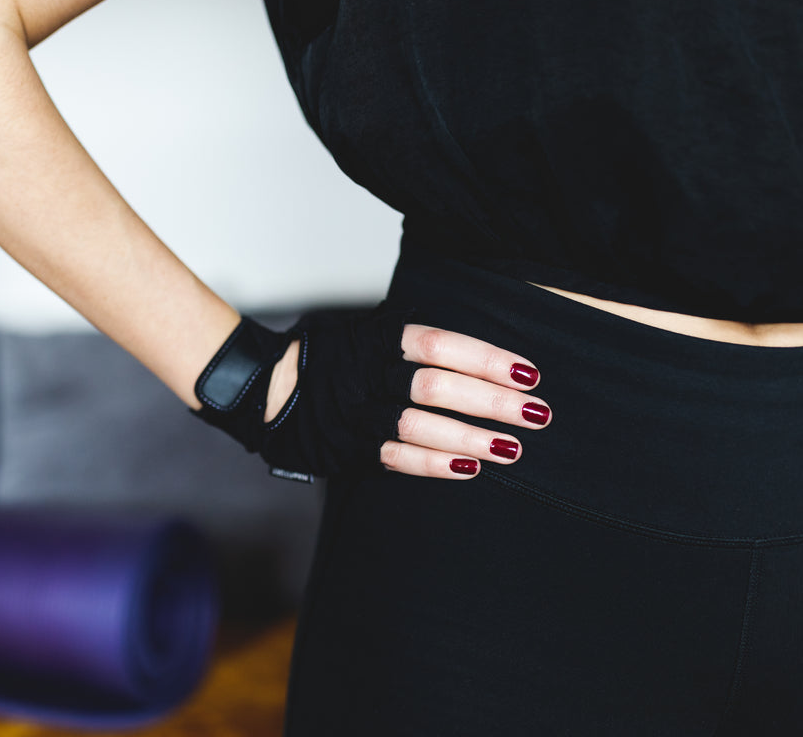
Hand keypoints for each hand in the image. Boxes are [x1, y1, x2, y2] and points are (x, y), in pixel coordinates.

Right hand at [265, 323, 550, 479]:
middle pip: (437, 386)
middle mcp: (367, 374)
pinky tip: (469, 468)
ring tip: (512, 448)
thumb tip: (483, 355)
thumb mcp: (367, 335)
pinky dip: (434, 465)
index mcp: (376, 339)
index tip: (527, 373)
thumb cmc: (332, 361)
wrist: (267, 390)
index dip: (486, 359)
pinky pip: (396, 458)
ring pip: (419, 425)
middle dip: (492, 401)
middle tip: (536, 413)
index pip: (440, 345)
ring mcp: (357, 413)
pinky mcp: (349, 448)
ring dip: (471, 438)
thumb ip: (414, 343)